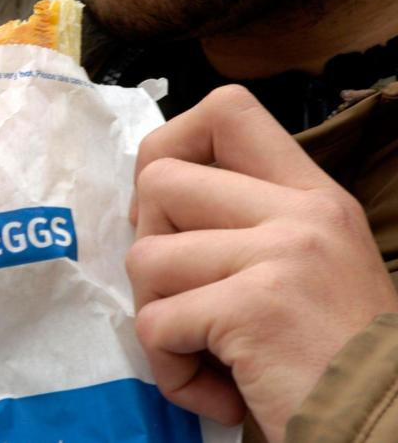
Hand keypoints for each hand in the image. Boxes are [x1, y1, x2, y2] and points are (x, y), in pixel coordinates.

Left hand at [126, 85, 397, 441]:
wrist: (387, 428)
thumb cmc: (337, 357)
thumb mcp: (308, 266)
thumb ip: (246, 223)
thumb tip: (149, 201)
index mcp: (313, 195)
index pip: (227, 110)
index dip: (171, 146)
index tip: (168, 208)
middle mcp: (300, 214)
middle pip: (160, 181)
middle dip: (149, 245)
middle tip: (183, 295)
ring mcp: (280, 257)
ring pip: (146, 257)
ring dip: (159, 317)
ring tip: (207, 352)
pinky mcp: (253, 308)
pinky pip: (156, 324)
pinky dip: (171, 370)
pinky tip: (220, 390)